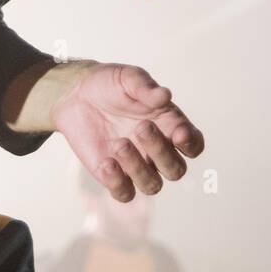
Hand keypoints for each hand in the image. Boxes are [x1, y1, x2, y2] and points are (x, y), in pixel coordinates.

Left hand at [48, 61, 204, 201]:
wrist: (77, 93)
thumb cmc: (110, 84)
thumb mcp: (128, 78)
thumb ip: (146, 88)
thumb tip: (165, 95)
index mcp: (169, 125)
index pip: (193, 144)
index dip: (191, 144)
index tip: (179, 133)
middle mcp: (157, 149)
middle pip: (176, 170)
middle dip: (161, 153)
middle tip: (141, 127)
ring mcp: (136, 164)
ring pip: (152, 186)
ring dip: (139, 169)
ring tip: (119, 144)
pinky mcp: (113, 175)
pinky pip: (124, 193)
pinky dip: (118, 183)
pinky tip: (106, 163)